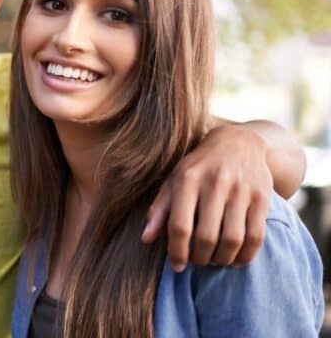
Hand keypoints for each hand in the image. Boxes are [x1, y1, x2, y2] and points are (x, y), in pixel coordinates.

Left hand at [142, 123, 272, 270]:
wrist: (239, 142)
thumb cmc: (198, 167)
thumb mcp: (174, 181)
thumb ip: (159, 209)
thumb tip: (146, 238)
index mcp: (187, 179)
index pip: (180, 226)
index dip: (177, 251)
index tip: (177, 266)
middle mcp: (214, 183)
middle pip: (207, 236)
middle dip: (201, 258)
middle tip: (198, 262)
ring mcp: (241, 190)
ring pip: (233, 239)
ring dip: (223, 259)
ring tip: (215, 261)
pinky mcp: (262, 197)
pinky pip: (256, 236)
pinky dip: (246, 255)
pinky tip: (236, 259)